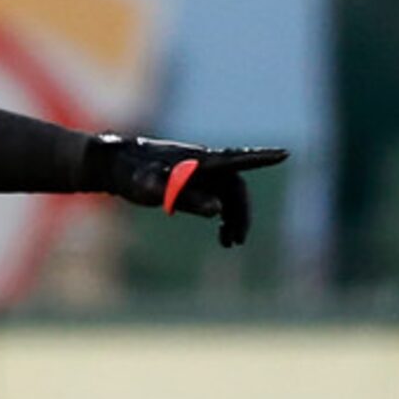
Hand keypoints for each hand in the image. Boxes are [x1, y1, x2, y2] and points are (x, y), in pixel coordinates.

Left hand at [88, 136, 287, 248]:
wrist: (112, 165)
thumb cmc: (131, 175)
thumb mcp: (155, 189)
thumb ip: (186, 197)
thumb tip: (218, 210)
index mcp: (199, 161)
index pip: (237, 160)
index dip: (261, 158)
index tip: (286, 154)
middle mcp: (203, 163)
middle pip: (235, 187)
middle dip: (241, 213)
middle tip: (236, 242)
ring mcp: (197, 171)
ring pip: (226, 194)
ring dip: (232, 217)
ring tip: (229, 244)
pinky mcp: (189, 180)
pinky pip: (214, 196)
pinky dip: (220, 214)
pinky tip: (219, 231)